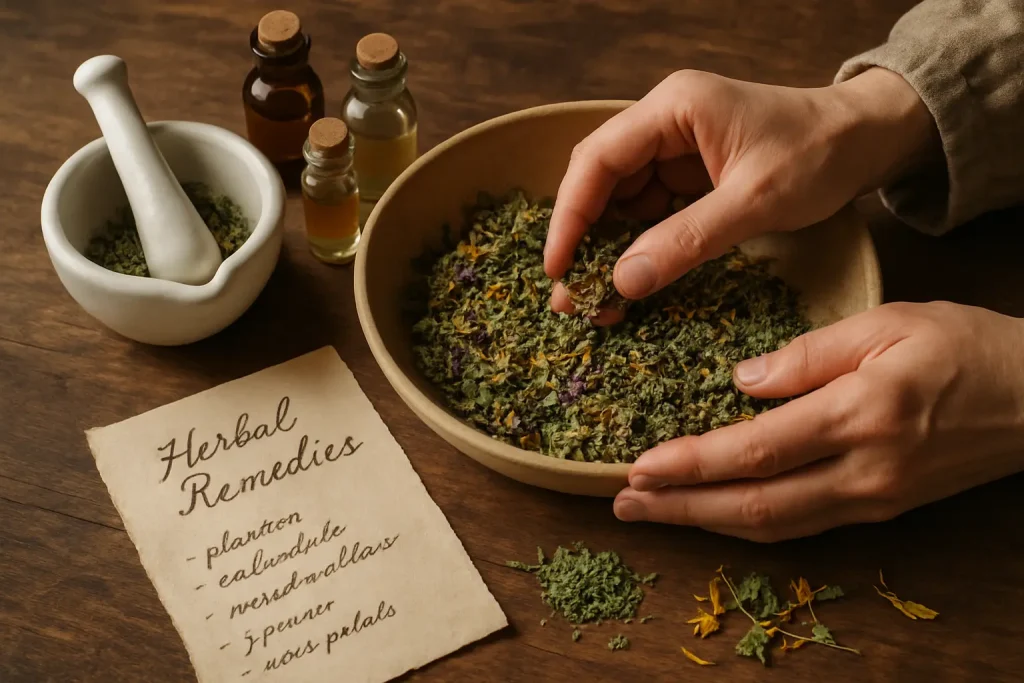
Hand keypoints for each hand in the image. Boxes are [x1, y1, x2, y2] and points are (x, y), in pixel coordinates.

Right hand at [545, 68, 935, 320]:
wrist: (868, 140)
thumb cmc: (819, 154)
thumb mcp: (755, 201)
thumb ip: (688, 240)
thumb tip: (623, 283)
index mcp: (674, 107)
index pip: (599, 159)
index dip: (570, 215)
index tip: (558, 268)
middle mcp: (664, 122)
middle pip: (600, 180)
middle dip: (583, 239)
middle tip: (569, 297)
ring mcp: (674, 148)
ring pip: (620, 201)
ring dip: (607, 250)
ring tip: (594, 301)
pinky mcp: (688, 175)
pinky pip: (648, 212)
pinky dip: (637, 248)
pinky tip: (628, 283)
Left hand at [612, 302, 1023, 541]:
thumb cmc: (965, 347)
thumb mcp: (887, 323)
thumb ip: (808, 353)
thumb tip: (740, 380)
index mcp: (862, 416)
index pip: (757, 451)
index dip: (692, 464)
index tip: (640, 465)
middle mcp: (864, 472)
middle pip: (756, 506)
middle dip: (682, 508)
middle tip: (624, 503)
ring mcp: (874, 500)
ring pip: (775, 525)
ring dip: (706, 522)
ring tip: (653, 513)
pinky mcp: (880, 509)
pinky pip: (802, 524)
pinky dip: (750, 523)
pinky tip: (714, 513)